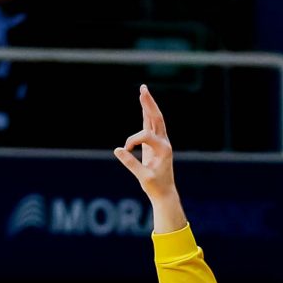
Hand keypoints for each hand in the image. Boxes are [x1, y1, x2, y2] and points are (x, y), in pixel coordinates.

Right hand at [113, 85, 184, 231]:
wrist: (165, 193)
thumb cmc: (155, 187)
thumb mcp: (143, 177)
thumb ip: (131, 163)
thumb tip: (118, 150)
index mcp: (163, 149)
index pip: (145, 136)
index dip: (133, 141)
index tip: (126, 150)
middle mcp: (164, 143)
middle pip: (156, 118)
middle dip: (149, 104)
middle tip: (143, 89)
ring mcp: (161, 142)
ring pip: (154, 119)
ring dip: (148, 105)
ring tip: (143, 91)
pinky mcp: (155, 144)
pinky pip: (150, 126)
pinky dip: (146, 115)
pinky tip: (144, 105)